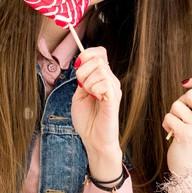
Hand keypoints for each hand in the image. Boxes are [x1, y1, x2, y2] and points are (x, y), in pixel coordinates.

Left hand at [70, 46, 122, 181]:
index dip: (87, 54)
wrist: (94, 140)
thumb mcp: (79, 95)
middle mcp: (111, 80)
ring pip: (100, 69)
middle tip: (82, 88)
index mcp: (102, 78)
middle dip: (83, 71)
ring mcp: (114, 88)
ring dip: (88, 82)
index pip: (100, 52)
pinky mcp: (114, 98)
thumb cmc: (87, 120)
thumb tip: (81, 64)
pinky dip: (95, 89)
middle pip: (97, 59)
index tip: (77, 66)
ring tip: (90, 96)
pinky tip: (96, 99)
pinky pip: (105, 82)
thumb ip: (81, 80)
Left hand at [163, 77, 191, 174]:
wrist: (190, 167)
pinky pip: (169, 117)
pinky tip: (172, 133)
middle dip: (180, 102)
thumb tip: (190, 84)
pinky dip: (166, 124)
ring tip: (177, 126)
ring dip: (172, 114)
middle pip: (190, 95)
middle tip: (181, 116)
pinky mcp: (186, 134)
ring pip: (176, 105)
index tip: (186, 83)